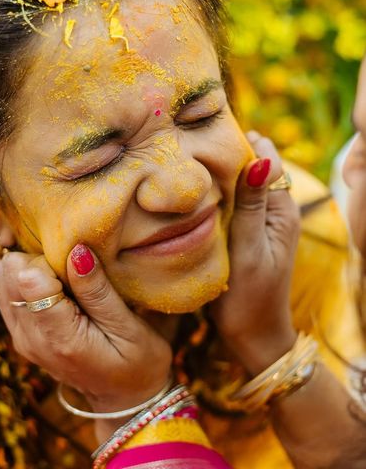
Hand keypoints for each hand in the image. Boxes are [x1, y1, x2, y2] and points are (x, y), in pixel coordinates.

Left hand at [0, 244, 171, 418]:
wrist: (124, 399)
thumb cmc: (138, 361)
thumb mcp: (128, 327)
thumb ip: (97, 290)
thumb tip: (76, 251)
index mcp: (58, 337)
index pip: (29, 276)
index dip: (54, 260)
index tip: (81, 266)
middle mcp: (30, 338)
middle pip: (10, 272)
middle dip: (40, 260)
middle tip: (75, 271)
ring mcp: (21, 338)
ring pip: (3, 278)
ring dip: (32, 268)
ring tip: (67, 278)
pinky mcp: (20, 335)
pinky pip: (8, 291)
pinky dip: (28, 279)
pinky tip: (57, 286)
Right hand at [211, 132, 299, 374]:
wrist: (252, 336)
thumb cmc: (251, 297)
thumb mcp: (250, 249)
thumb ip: (252, 205)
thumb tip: (261, 160)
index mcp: (282, 211)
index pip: (269, 160)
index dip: (245, 143)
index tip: (211, 133)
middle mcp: (273, 211)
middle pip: (253, 169)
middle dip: (228, 156)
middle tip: (191, 149)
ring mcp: (258, 222)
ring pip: (240, 186)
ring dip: (220, 176)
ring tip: (188, 167)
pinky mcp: (245, 233)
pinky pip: (233, 204)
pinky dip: (217, 195)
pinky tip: (194, 196)